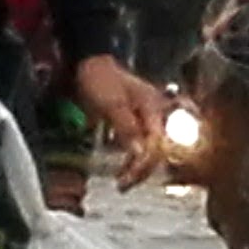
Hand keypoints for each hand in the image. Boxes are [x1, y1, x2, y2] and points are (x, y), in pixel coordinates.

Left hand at [76, 54, 172, 187]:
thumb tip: (139, 153)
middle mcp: (154, 115)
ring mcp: (145, 119)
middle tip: (123, 185)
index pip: (157, 145)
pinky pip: (139, 144)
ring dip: (138, 166)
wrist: (90, 63)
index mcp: (153, 108)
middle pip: (157, 150)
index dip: (143, 165)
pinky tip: (123, 167)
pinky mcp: (135, 123)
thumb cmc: (100, 80)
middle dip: (142, 170)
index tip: (126, 179)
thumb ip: (126, 127)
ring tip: (122, 180)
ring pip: (149, 149)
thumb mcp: (111, 104)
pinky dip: (132, 157)